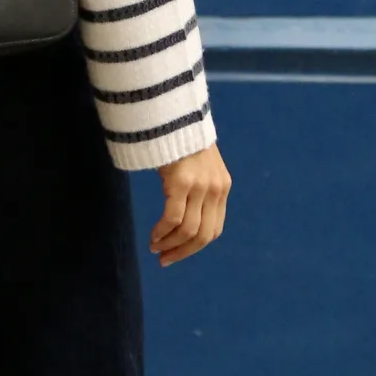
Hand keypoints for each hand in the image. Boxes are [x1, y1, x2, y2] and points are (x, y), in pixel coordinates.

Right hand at [149, 146, 231, 267]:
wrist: (175, 115)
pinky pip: (173, 218)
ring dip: (170, 244)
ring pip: (187, 230)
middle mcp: (216, 190)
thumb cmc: (182, 140)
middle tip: (164, 259)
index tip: (177, 254)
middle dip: (183, 252)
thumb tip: (184, 217)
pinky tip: (153, 236)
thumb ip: (199, 189)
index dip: (195, 247)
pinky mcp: (181, 182)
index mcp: (223, 188)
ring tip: (155, 248)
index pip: (214, 229)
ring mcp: (200, 187)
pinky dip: (162, 232)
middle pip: (203, 235)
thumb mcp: (200, 167)